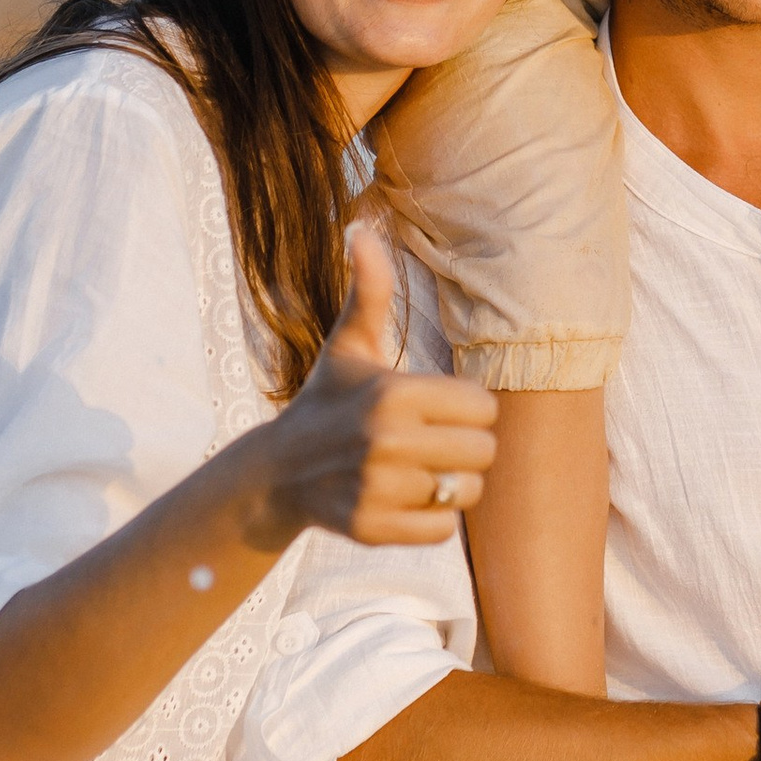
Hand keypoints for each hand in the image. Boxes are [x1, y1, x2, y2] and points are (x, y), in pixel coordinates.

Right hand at [255, 228, 498, 548]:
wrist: (275, 472)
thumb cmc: (329, 398)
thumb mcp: (349, 343)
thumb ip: (369, 290)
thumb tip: (363, 229)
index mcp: (394, 394)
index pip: (485, 408)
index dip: (467, 407)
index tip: (437, 407)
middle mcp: (387, 443)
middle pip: (484, 452)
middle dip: (465, 446)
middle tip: (431, 441)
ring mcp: (377, 489)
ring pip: (467, 493)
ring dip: (452, 484)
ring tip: (420, 469)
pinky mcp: (370, 529)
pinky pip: (442, 530)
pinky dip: (431, 519)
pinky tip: (403, 498)